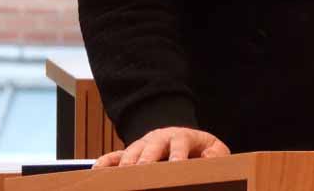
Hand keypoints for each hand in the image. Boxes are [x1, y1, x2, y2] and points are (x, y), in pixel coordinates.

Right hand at [93, 127, 228, 167]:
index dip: (178, 154)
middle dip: (147, 159)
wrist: (180, 138)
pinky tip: (98, 171)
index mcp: (182, 136)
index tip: (177, 165)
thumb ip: (216, 154)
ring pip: (131, 152)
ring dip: (127, 163)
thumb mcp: (212, 148)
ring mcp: (142, 145)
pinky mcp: (130, 154)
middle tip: (143, 171)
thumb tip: (208, 159)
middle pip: (151, 146)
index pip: (180, 142)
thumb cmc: (198, 149)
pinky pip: (114, 156)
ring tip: (124, 177)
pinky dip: (106, 162)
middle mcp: (159, 138)